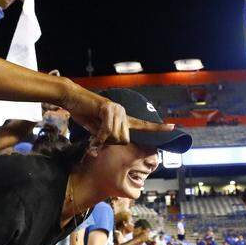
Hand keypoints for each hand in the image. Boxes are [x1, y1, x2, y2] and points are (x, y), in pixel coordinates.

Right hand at [59, 84, 173, 146]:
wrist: (73, 98)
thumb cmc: (84, 113)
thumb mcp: (96, 130)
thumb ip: (106, 138)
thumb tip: (110, 146)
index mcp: (123, 118)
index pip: (143, 125)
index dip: (157, 128)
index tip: (172, 127)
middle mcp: (123, 113)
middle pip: (125, 140)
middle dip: (111, 143)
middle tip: (98, 138)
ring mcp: (117, 109)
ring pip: (117, 136)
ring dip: (103, 139)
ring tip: (94, 131)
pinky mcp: (108, 108)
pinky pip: (107, 130)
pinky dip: (100, 137)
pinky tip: (94, 133)